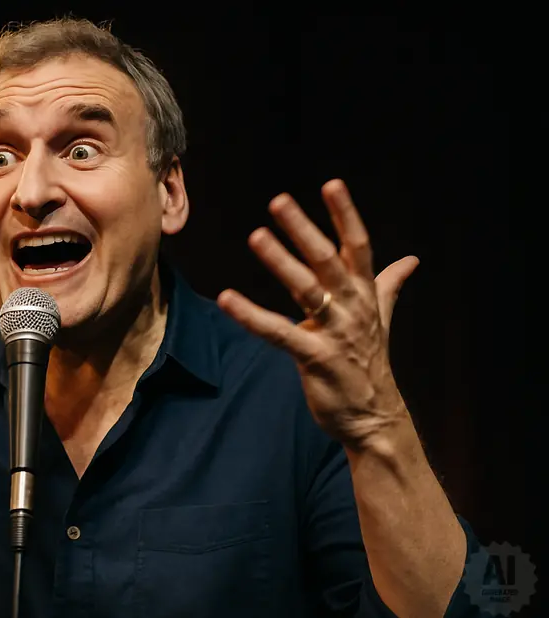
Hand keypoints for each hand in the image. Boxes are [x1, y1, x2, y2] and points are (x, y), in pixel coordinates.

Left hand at [216, 179, 417, 447]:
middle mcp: (353, 308)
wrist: (375, 417)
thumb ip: (389, 286)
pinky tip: (226, 297)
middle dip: (304, 229)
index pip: (359, 246)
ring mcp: (336, 333)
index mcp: (366, 295)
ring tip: (256, 235)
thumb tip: (411, 260)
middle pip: (329, 260)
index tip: (332, 184)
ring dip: (280, 261)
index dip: (346, 214)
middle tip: (279, 201)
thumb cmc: (369, 364)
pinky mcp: (315, 358)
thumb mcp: (381, 319)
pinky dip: (251, 315)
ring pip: (307, 289)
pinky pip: (279, 332)